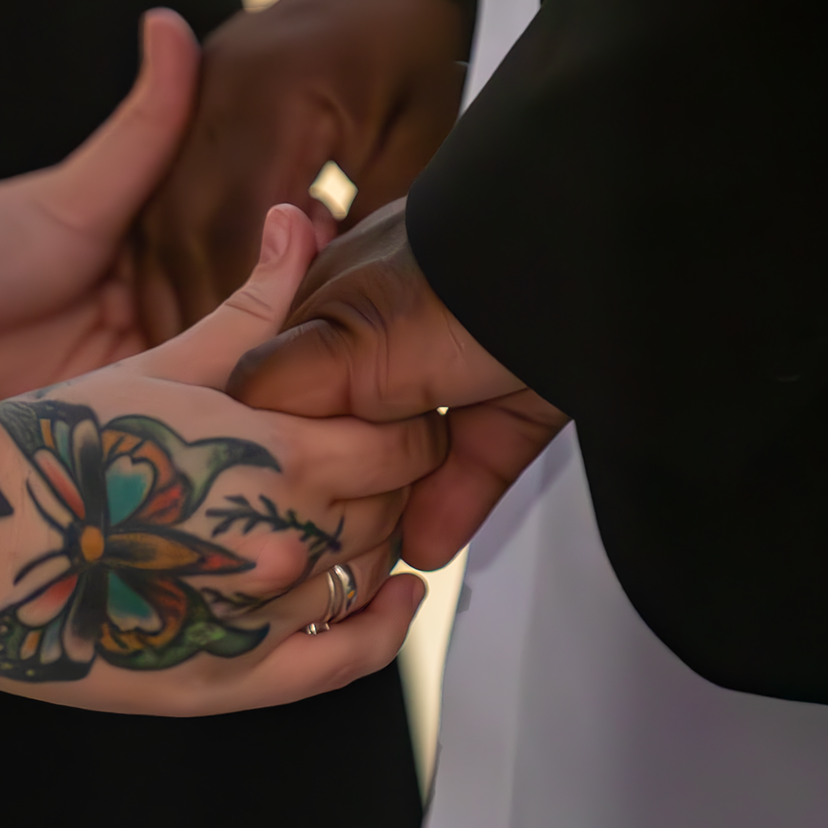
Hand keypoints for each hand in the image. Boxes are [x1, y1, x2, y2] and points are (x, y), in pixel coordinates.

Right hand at [0, 203, 443, 710]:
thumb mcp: (164, 366)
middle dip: (387, 478)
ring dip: (370, 541)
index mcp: (279, 456)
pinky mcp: (229, 680)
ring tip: (339, 510)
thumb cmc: (57, 447)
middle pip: (394, 510)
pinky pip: (346, 660)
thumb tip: (300, 215)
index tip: (389, 408)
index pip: (406, 442)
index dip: (406, 420)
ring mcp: (259, 621)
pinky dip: (384, 626)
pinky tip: (395, 595)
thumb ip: (254, 306)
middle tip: (356, 453)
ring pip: (370, 576)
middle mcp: (283, 545)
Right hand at [136, 0, 467, 335]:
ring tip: (200, 366)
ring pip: (160, 220)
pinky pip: (161, 200)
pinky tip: (194, 311)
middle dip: (197, 312)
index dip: (242, 305)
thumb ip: (377, 216)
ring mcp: (193, 98)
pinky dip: (176, 260)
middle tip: (217, 389)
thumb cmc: (406, 51)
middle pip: (183, 228)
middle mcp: (217, 93)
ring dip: (173, 292)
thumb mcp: (416, 134)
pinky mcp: (185, 111)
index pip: (238, 224)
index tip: (258, 367)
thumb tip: (346, 305)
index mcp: (274, 95)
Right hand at [226, 197, 568, 566]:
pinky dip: (454, 506)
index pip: (282, 392)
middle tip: (328, 542)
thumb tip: (226, 424)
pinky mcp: (515, 398)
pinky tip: (428, 548)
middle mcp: (390, 335)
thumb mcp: (348, 341)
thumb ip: (281, 384)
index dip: (273, 448)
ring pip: (413, 458)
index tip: (267, 507)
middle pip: (349, 432)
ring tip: (378, 562)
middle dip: (339, 487)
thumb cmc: (462, 277)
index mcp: (331, 306)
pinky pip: (476, 463)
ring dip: (396, 510)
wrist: (602, 266)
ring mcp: (456, 366)